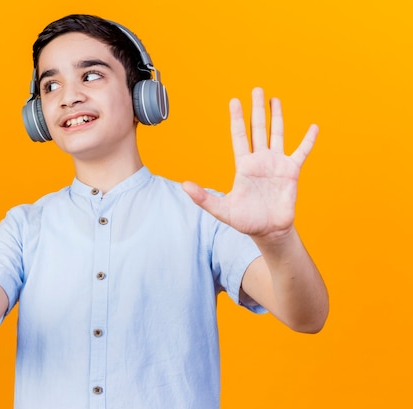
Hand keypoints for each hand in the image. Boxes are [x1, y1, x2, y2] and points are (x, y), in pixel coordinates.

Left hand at [182, 87, 317, 240]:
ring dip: (277, 117)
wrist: (268, 231)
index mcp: (243, 165)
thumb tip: (184, 186)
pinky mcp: (291, 172)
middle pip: (258, 129)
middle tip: (256, 89)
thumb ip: (203, 197)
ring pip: (277, 134)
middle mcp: (260, 160)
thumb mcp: (221, 209)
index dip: (237, 119)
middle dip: (256, 109)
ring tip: (275, 99)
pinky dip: (308, 140)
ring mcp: (276, 164)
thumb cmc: (245, 221)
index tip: (234, 101)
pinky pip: (301, 152)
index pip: (239, 136)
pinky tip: (313, 127)